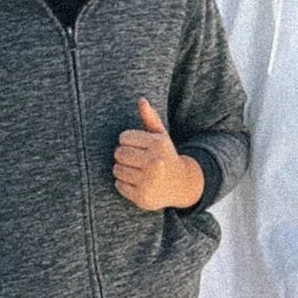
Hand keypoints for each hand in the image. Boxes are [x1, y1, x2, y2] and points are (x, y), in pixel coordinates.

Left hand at [113, 97, 204, 212]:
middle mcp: (155, 163)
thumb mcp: (160, 136)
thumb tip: (141, 100)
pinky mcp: (142, 197)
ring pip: (117, 170)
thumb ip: (150, 118)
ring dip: (121, 170)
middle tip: (134, 160)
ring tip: (135, 171)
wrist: (181, 184)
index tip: (136, 147)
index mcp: (158, 144)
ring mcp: (149, 181)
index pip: (124, 138)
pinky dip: (123, 184)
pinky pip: (119, 185)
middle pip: (119, 154)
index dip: (127, 142)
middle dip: (122, 156)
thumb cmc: (164, 155)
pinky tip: (136, 183)